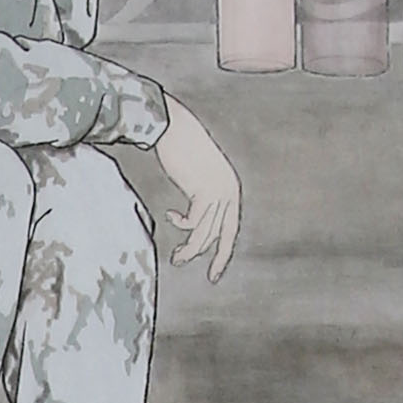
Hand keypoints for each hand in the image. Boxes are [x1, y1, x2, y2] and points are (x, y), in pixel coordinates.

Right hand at [151, 102, 243, 278]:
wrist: (174, 127)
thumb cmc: (182, 149)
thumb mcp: (197, 176)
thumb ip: (201, 197)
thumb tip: (193, 222)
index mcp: (231, 190)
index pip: (231, 229)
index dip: (224, 252)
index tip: (215, 271)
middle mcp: (230, 192)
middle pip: (222, 236)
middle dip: (214, 258)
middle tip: (208, 275)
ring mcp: (219, 192)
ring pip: (205, 234)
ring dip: (190, 249)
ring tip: (176, 257)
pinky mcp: (204, 191)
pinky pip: (193, 222)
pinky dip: (181, 224)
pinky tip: (171, 215)